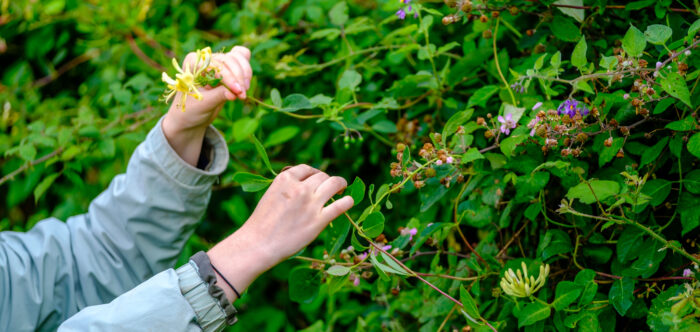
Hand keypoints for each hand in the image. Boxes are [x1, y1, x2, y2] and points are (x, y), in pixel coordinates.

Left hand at [162, 46, 251, 165]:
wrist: (188, 121)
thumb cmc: (188, 112)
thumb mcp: (201, 107)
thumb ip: (217, 97)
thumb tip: (234, 92)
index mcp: (193, 64)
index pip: (217, 64)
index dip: (230, 77)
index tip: (239, 94)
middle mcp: (205, 60)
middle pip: (231, 58)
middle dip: (240, 75)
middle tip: (243, 95)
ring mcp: (217, 64)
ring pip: (239, 57)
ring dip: (246, 73)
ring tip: (243, 93)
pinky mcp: (227, 71)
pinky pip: (241, 60)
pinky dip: (246, 69)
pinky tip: (245, 84)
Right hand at [207, 165, 354, 301]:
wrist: (258, 244)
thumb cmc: (262, 223)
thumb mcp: (271, 195)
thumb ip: (288, 188)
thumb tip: (305, 185)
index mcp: (285, 179)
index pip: (307, 169)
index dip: (314, 173)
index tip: (317, 179)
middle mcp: (300, 188)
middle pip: (322, 176)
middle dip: (326, 180)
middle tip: (330, 187)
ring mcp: (311, 203)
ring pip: (334, 184)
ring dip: (341, 184)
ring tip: (342, 189)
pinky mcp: (319, 220)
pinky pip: (341, 205)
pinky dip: (347, 201)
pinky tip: (348, 202)